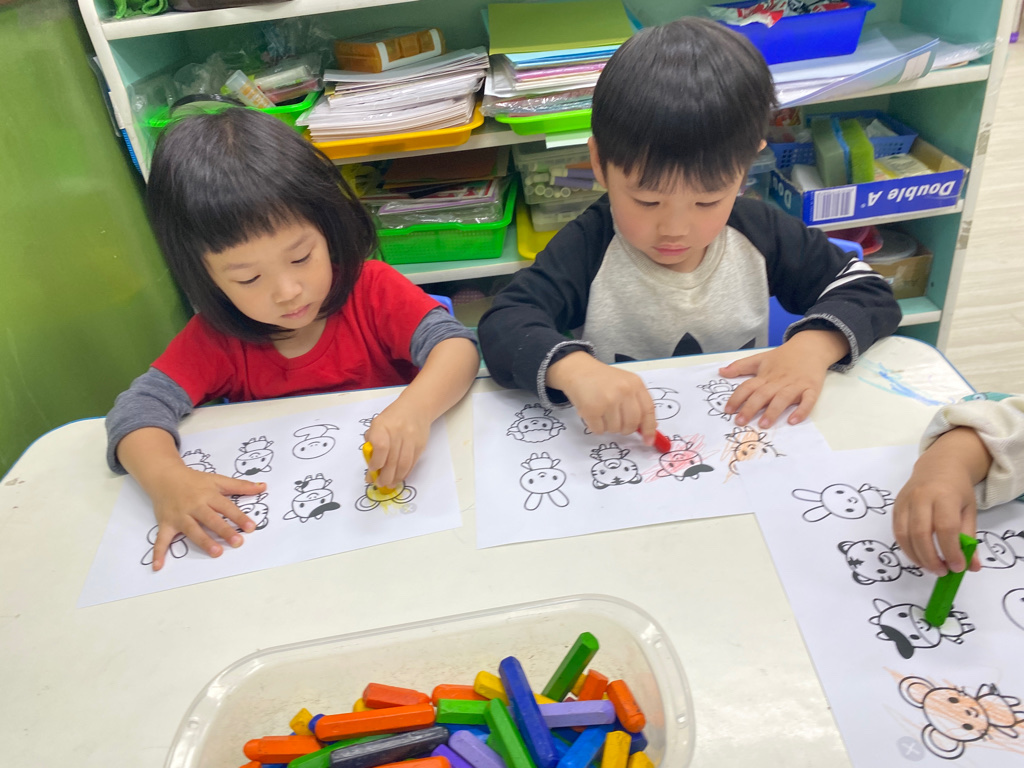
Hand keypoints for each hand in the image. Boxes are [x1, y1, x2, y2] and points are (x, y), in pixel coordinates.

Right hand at [148, 468, 262, 570]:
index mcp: (208, 495)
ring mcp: (179, 516)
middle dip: (224, 530)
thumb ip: (240, 486)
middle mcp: (194, 506)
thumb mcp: (217, 480)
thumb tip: (263, 487)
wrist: (165, 476)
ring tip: (217, 552)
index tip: (251, 527)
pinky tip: (158, 565)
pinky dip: (158, 552)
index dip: (239, 517)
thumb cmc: (195, 481)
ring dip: (203, 541)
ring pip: (192, 530)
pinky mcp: (165, 524)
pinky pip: (161, 540)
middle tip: (237, 542)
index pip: (226, 507)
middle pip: (211, 519)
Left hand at [364, 400, 431, 488]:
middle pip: (392, 459)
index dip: (376, 462)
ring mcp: (411, 439)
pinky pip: (412, 463)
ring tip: (389, 484)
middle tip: (380, 484)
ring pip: (403, 464)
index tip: (372, 470)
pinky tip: (399, 478)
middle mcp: (398, 432)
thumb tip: (371, 469)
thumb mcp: (376, 425)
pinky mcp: (420, 445)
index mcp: (382, 426)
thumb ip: (371, 444)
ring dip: (395, 478)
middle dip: (385, 476)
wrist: (416, 408)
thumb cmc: (391, 419)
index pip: (380, 447)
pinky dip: (405, 473)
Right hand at [547, 352, 657, 441]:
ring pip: (615, 429)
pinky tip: (593, 414)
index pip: (648, 410)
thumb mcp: (625, 383)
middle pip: (632, 423)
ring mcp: (608, 400)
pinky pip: (599, 430)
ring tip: (602, 413)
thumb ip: (638, 403)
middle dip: (626, 429)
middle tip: (618, 424)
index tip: (648, 441)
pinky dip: (596, 426)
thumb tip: (649, 427)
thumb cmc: (602, 379)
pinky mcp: (592, 409)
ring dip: (609, 426)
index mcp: (635, 384)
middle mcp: (624, 391)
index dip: (649, 428)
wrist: (577, 369)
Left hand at [719, 330, 846, 427]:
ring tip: (763, 425)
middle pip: (763, 394)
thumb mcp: (760, 358)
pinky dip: (802, 410)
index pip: (748, 386)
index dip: (737, 398)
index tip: (728, 410)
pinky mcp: (812, 388)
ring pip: (783, 398)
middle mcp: (779, 381)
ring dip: (773, 411)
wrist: (811, 346)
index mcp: (765, 375)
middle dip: (751, 408)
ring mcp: (796, 385)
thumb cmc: (783, 357)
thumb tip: (720, 372)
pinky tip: (793, 421)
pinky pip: (808, 401)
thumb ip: (740, 366)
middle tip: (740, 422)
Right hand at [893, 427, 990, 574]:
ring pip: (904, 535)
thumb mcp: (970, 511)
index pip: (946, 528)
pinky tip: (919, 556)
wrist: (938, 466)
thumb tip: (972, 567)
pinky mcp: (895, 506)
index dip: (951, 551)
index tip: (958, 567)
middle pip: (920, 533)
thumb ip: (969, 539)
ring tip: (930, 567)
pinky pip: (897, 532)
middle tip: (942, 572)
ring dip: (916, 557)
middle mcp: (921, 497)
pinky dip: (907, 548)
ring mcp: (905, 501)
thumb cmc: (957, 490)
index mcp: (945, 496)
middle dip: (931, 558)